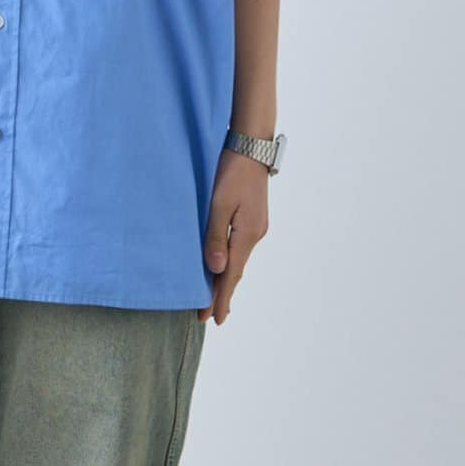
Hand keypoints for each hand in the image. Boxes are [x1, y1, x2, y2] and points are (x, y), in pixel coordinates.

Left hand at [199, 147, 269, 324]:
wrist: (252, 146)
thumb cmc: (232, 171)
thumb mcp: (219, 203)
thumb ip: (215, 236)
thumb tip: (215, 268)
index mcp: (247, 234)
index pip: (231, 274)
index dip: (220, 298)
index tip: (212, 319)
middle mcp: (255, 235)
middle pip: (236, 271)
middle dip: (222, 294)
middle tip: (209, 317)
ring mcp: (256, 227)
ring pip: (238, 260)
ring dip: (225, 280)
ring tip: (214, 298)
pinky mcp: (252, 219)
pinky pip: (239, 248)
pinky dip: (230, 263)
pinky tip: (223, 267)